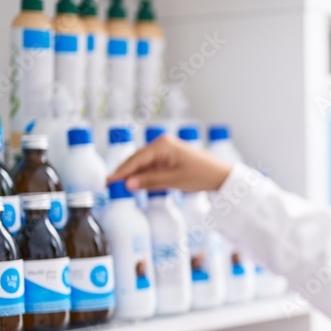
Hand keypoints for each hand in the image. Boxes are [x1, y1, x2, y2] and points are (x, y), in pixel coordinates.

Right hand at [107, 134, 232, 192]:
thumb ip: (150, 182)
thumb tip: (128, 184)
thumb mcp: (174, 180)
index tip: (108, 181)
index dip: (121, 171)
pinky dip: (145, 175)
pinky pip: (153, 167)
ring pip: (144, 164)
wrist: (222, 176)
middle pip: (137, 160)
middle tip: (109, 185)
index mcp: (162, 145)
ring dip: (134, 175)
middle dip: (124, 172)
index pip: (136, 159)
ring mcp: (166, 151)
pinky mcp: (170, 158)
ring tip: (118, 186)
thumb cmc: (202, 175)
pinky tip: (136, 184)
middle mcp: (163, 144)